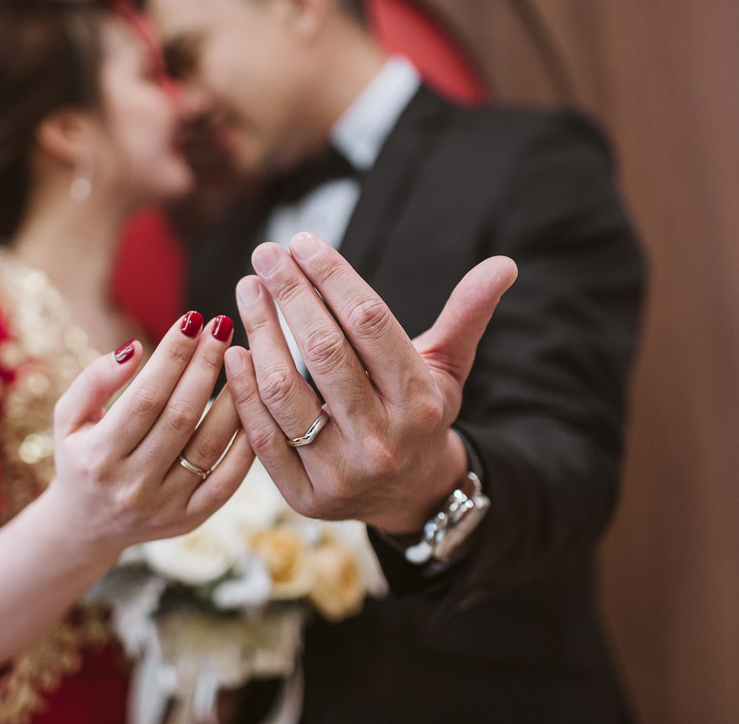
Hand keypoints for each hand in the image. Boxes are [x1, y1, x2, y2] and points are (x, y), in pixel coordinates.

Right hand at [48, 311, 253, 555]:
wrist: (87, 526)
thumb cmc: (80, 455)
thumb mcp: (68, 418)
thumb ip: (94, 380)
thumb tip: (134, 349)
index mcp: (98, 457)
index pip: (145, 397)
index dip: (172, 356)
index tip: (192, 320)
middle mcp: (131, 486)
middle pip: (180, 416)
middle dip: (205, 365)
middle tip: (223, 325)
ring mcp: (165, 506)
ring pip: (209, 445)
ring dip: (233, 397)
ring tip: (245, 357)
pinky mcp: (191, 519)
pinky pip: (228, 480)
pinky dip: (245, 443)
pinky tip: (254, 406)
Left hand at [222, 232, 516, 533]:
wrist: (409, 496)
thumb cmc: (422, 415)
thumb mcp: (448, 368)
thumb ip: (467, 315)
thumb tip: (504, 264)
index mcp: (420, 402)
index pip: (370, 323)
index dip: (333, 276)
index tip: (303, 242)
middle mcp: (382, 440)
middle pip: (324, 352)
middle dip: (290, 294)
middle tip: (266, 253)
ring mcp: (340, 472)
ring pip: (285, 391)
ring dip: (260, 333)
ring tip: (247, 290)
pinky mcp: (303, 495)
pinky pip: (262, 435)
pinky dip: (243, 389)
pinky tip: (234, 349)